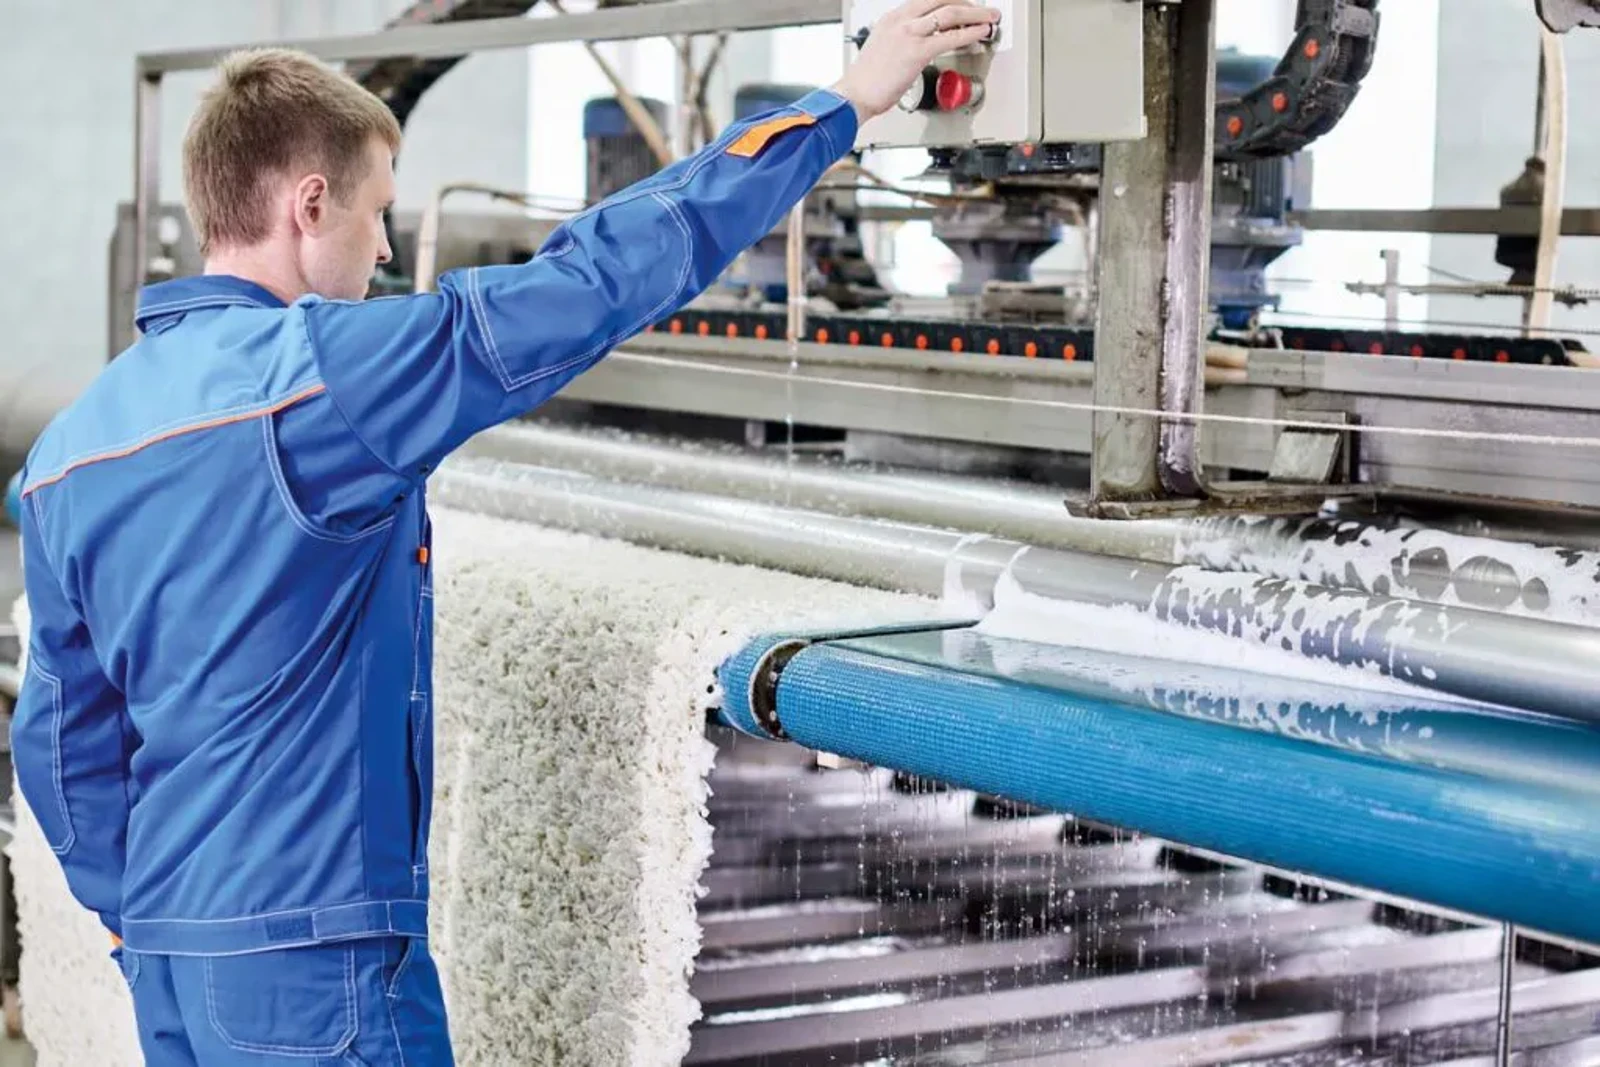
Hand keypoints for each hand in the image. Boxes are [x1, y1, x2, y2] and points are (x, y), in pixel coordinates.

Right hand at [832, 0, 1000, 122]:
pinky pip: (951, 37)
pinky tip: (981, 33)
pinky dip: (971, 33)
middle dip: (967, 2)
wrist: (854, 95)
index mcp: (892, 18)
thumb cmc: (866, 80)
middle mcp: (901, 20)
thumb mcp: (882, 48)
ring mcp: (909, 33)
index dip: (950, 0)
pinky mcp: (917, 52)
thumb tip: (918, 45)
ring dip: (976, 13)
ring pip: (951, 12)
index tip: (963, 4)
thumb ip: (901, 40)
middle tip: (983, 9)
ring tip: (990, 18)